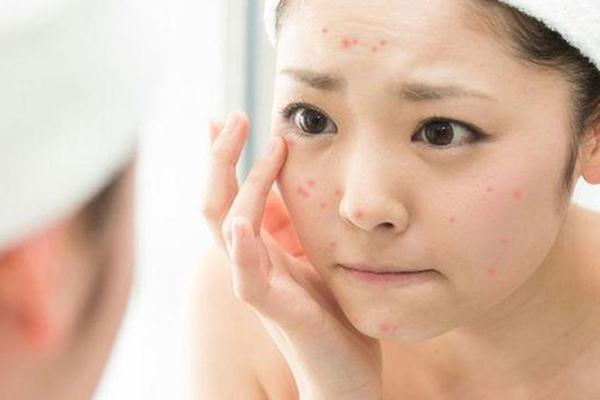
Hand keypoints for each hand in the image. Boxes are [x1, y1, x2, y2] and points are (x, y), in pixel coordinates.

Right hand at [202, 112, 382, 399]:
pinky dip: (241, 251)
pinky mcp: (276, 311)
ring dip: (241, 185)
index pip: (230, 193)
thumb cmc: (330, 313)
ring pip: (228, 229)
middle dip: (222, 157)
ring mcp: (258, 285)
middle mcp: (250, 262)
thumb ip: (292, 224)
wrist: (344, 374)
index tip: (228, 117)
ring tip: (264, 145)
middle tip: (234, 115)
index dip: (224, 156)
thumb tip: (284, 179)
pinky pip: (249, 279)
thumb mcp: (313, 255)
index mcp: (260, 248)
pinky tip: (240, 225)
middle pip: (216, 202)